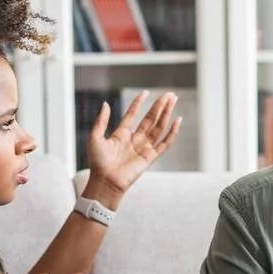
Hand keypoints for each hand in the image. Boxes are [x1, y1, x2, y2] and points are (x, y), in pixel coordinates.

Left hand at [83, 91, 180, 206]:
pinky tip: (177, 121)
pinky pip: (164, 143)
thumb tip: (105, 104)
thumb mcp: (95, 137)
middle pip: (150, 119)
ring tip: (173, 101)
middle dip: (159, 106)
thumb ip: (101, 121)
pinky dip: (172, 132)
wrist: (105, 181)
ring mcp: (143, 148)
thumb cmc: (98, 163)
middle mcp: (134, 140)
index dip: (138, 103)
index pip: (132, 115)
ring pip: (158, 127)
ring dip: (166, 114)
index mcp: (121, 135)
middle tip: (169, 94)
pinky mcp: (150, 156)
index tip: (145, 92)